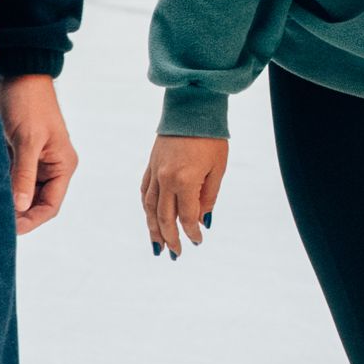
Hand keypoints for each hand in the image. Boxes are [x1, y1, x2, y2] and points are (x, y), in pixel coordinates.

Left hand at [0, 74, 78, 232]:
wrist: (16, 72)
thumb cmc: (28, 103)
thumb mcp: (27, 140)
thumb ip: (23, 175)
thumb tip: (19, 209)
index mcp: (62, 165)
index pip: (50, 206)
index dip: (31, 220)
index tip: (8, 230)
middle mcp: (50, 166)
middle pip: (35, 202)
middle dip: (17, 214)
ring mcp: (33, 160)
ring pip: (20, 192)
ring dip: (6, 201)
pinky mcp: (16, 153)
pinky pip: (9, 178)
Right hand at [141, 134, 229, 258]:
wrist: (192, 108)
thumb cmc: (211, 138)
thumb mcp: (218, 169)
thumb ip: (208, 197)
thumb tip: (203, 221)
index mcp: (184, 181)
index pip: (186, 216)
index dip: (192, 232)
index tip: (198, 241)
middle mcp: (165, 179)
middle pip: (164, 217)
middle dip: (169, 238)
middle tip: (175, 254)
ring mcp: (155, 171)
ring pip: (149, 207)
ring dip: (153, 228)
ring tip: (157, 245)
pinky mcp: (151, 164)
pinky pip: (145, 191)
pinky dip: (147, 207)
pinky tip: (150, 217)